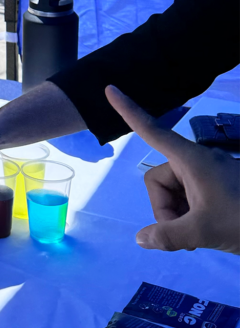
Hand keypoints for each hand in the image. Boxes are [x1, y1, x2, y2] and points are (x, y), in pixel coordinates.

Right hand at [106, 86, 239, 254]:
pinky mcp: (217, 188)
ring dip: (177, 215)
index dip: (129, 111)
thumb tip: (141, 239)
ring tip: (198, 235)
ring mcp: (208, 175)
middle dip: (165, 208)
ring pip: (173, 192)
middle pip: (159, 179)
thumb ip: (168, 235)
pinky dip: (189, 215)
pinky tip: (204, 232)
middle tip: (185, 233)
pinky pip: (188, 196)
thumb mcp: (204, 231)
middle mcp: (197, 162)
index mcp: (191, 160)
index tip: (110, 88)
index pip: (152, 130)